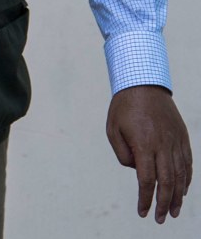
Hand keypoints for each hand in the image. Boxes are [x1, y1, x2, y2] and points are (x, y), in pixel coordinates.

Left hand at [106, 85, 192, 223]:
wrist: (143, 82)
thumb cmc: (123, 106)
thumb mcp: (113, 129)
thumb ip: (123, 154)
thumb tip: (137, 170)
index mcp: (144, 143)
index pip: (147, 179)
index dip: (145, 198)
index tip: (143, 212)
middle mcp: (162, 144)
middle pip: (167, 181)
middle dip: (163, 203)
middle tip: (160, 218)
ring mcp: (175, 140)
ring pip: (181, 174)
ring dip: (178, 195)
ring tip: (173, 211)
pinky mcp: (182, 135)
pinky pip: (187, 161)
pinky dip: (187, 178)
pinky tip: (183, 189)